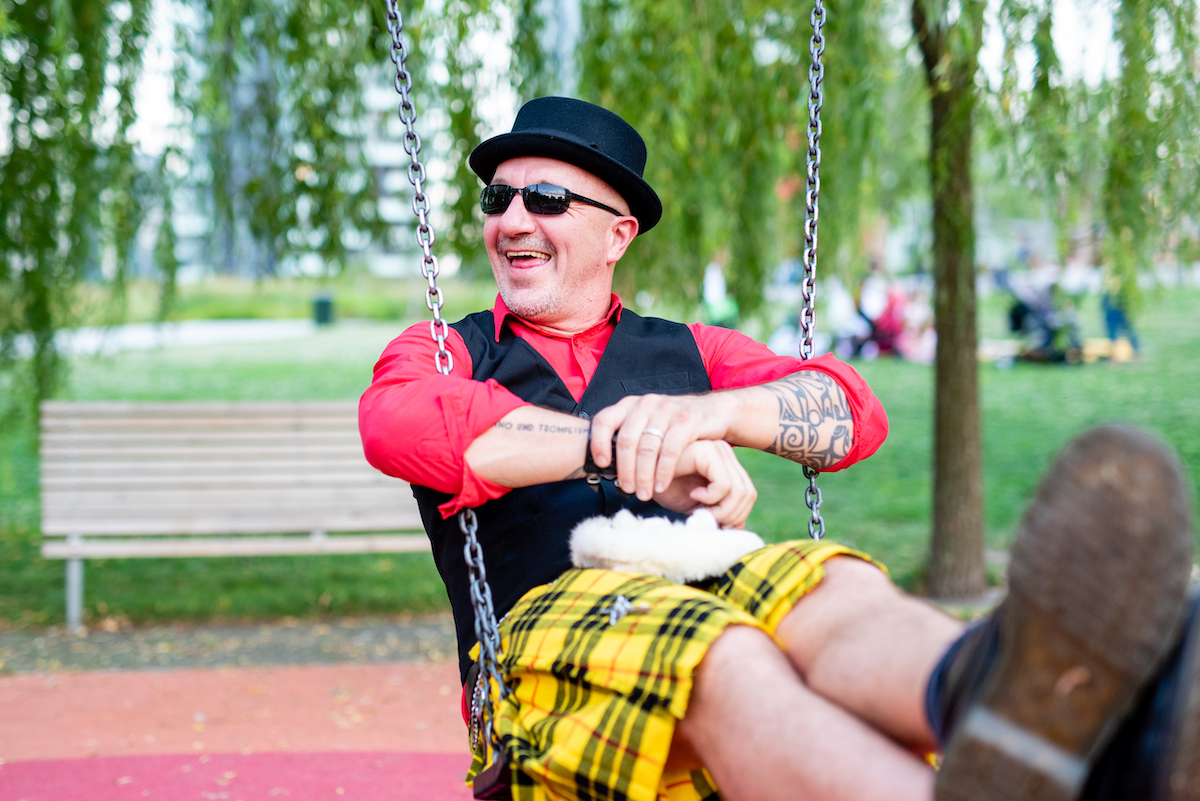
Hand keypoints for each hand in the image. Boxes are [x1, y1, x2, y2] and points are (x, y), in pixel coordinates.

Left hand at [590, 393, 730, 501]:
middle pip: (626, 441)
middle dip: (625, 470)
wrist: (713, 412)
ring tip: (644, 493)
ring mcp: (666, 410)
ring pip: (646, 448)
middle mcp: (645, 404)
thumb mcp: (648, 424)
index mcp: (630, 405)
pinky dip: (663, 472)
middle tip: (628, 489)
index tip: (602, 465)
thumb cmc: (675, 425)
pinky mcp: (686, 420)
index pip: (604, 421)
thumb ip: (629, 436)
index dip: (598, 444)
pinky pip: (669, 451)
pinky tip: (661, 485)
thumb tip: (606, 466)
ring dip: (643, 476)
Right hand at [652, 439, 756, 528]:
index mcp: (725, 462)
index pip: (748, 495)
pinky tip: (693, 494)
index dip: (734, 515)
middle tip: (704, 519)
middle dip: (728, 516)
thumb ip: (719, 512)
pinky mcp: (707, 451)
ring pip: (739, 492)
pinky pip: (725, 485)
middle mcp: (724, 452)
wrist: (638, 475)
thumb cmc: (663, 488)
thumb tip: (740, 528)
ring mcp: (717, 449)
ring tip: (698, 510)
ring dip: (719, 510)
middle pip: (747, 494)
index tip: (710, 521)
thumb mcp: (696, 504)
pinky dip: (711, 498)